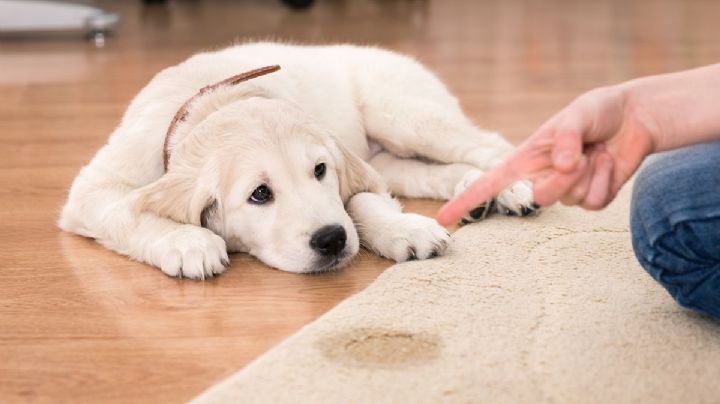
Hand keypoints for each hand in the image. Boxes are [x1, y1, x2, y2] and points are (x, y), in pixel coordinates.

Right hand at [437, 85, 656, 225]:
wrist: (634, 117)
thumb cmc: (598, 111)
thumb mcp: (579, 113)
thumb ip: (566, 138)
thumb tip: (561, 166)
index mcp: (526, 158)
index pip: (489, 183)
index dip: (465, 200)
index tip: (444, 219)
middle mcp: (542, 177)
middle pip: (539, 198)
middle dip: (562, 180)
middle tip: (581, 155)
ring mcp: (566, 191)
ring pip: (570, 200)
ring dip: (590, 173)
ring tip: (597, 151)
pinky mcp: (591, 198)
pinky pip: (594, 202)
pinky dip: (606, 180)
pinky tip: (609, 162)